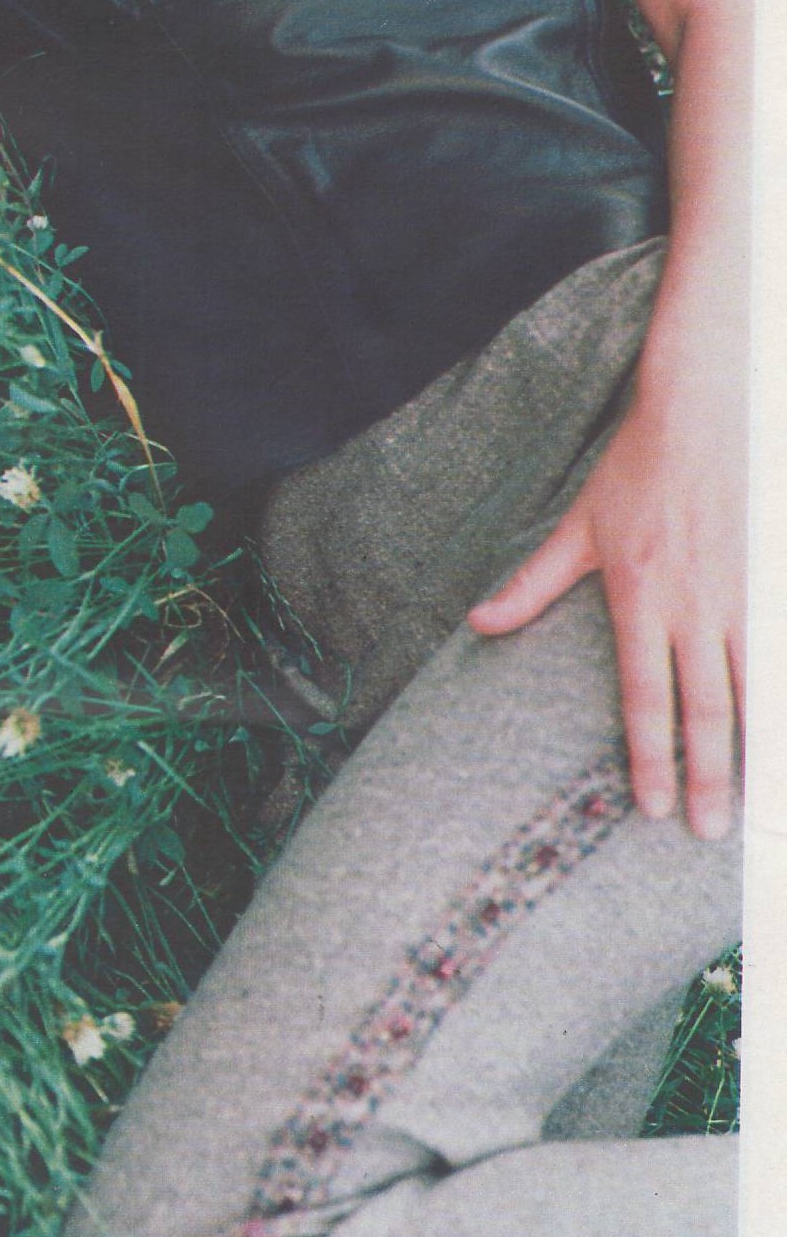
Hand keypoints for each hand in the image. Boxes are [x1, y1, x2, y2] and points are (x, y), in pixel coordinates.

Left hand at [467, 386, 744, 840]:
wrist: (707, 404)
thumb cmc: (638, 466)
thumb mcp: (578, 526)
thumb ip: (533, 583)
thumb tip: (479, 624)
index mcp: (642, 597)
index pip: (645, 696)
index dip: (650, 758)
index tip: (651, 808)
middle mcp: (699, 605)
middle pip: (709, 709)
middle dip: (710, 778)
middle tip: (710, 832)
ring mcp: (749, 592)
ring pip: (761, 687)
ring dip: (763, 749)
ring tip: (763, 805)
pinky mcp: (778, 576)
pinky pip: (786, 649)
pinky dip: (786, 695)